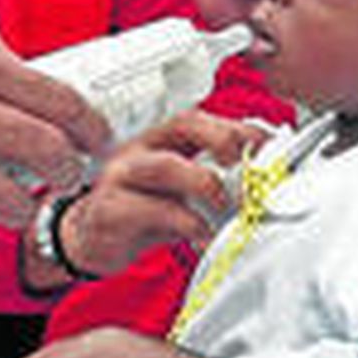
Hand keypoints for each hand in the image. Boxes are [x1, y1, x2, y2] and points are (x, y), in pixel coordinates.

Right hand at [56, 110, 268, 276]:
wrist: (88, 238)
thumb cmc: (139, 210)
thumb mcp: (178, 191)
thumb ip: (214, 179)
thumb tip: (262, 178)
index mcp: (159, 140)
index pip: (199, 119)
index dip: (236, 128)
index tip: (268, 145)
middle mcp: (139, 150)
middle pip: (181, 126)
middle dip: (222, 139)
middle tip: (247, 166)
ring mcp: (121, 177)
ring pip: (163, 165)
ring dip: (204, 182)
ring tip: (226, 204)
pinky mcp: (110, 209)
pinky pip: (149, 210)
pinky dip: (185, 222)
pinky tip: (202, 233)